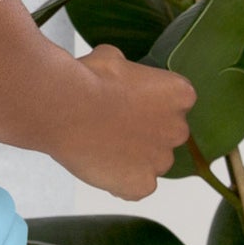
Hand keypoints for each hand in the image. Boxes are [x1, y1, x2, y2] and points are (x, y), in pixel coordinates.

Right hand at [54, 46, 196, 199]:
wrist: (64, 108)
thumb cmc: (88, 79)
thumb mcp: (111, 58)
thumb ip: (128, 72)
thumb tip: (120, 75)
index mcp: (179, 94)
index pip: (175, 101)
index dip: (148, 101)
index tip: (127, 99)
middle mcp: (178, 129)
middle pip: (166, 133)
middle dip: (144, 130)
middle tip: (112, 123)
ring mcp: (161, 161)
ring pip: (151, 161)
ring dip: (132, 155)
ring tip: (100, 144)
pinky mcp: (143, 185)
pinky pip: (136, 186)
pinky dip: (120, 179)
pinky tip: (98, 163)